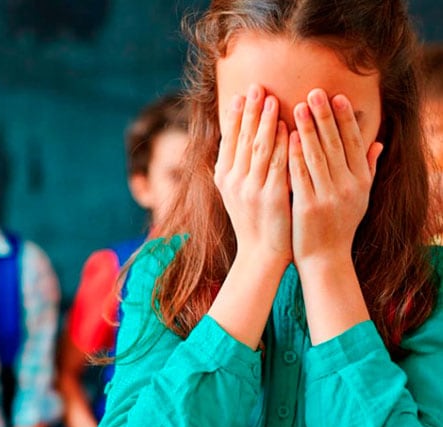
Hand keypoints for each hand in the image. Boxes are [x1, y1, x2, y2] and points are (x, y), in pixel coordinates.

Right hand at [215, 84, 291, 264]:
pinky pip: (277, 164)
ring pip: (258, 148)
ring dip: (265, 121)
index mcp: (223, 178)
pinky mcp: (270, 197)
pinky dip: (282, 144)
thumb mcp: (237, 192)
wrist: (262, 253)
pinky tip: (288, 128)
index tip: (240, 95)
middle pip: (242, 139)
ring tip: (272, 99)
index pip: (228, 140)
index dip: (234, 116)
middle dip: (249, 111)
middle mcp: (233, 181)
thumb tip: (240, 139)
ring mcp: (250, 189)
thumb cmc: (255, 221)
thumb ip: (238, 166)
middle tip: (256, 87)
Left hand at [288, 89, 383, 268]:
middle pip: (336, 145)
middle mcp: (349, 187)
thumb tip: (378, 143)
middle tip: (314, 92)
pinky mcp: (308, 207)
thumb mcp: (360, 198)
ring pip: (318, 156)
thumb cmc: (339, 225)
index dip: (346, 119)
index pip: (354, 143)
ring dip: (307, 129)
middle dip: (325, 116)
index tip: (337, 97)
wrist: (325, 258)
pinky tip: (286, 137)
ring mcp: (329, 197)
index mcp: (361, 182)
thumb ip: (367, 169)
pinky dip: (294, 155)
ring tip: (298, 106)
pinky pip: (300, 176)